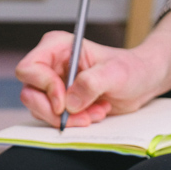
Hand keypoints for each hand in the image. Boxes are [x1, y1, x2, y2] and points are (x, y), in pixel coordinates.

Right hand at [15, 31, 152, 127]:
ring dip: (68, 119)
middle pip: (29, 94)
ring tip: (95, 111)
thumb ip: (92, 83)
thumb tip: (70, 102)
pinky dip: (73, 122)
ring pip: (40, 110)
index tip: (65, 103)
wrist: (141, 83)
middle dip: (54, 111)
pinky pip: (52, 119)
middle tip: (82, 116)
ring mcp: (52, 85)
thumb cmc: (130, 69)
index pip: (29, 69)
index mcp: (57, 47)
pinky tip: (93, 114)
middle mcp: (50, 65)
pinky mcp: (58, 102)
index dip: (44, 88)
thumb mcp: (115, 73)